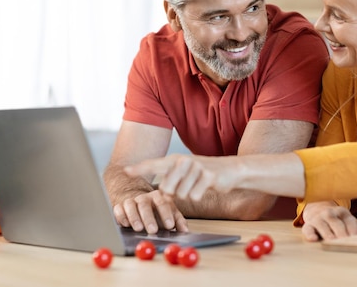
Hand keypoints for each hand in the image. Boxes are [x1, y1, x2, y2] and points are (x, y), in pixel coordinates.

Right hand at [113, 189, 188, 233]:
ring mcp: (131, 200)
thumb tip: (185, 231)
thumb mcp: (169, 212)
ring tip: (139, 228)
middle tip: (153, 230)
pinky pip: (118, 209)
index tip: (170, 225)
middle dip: (149, 218)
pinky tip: (125, 224)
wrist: (136, 199)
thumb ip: (178, 221)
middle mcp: (144, 197)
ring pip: (130, 205)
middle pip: (145, 205)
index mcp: (158, 196)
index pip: (163, 202)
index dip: (166, 214)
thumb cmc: (156, 209)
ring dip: (134, 217)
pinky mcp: (119, 206)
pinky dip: (121, 216)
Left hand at [124, 154, 239, 200]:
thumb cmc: (203, 174)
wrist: (230, 170)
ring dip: (188, 195)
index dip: (140, 169)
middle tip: (185, 188)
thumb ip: (170, 182)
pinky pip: (194, 195)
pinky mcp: (207, 175)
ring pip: (181, 194)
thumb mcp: (185, 175)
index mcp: (175, 160)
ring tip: (197, 186)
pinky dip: (199, 195)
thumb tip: (159, 196)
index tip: (126, 171)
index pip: (154, 164)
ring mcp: (195, 167)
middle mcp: (183, 161)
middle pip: (166, 188)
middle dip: (173, 195)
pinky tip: (205, 187)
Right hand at [301, 201, 356, 241]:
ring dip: (327, 232)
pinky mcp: (308, 225)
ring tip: (331, 240)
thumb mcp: (348, 221)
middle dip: (340, 231)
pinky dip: (310, 234)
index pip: (348, 219)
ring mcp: (318, 218)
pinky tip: (313, 239)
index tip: (355, 236)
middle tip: (344, 240)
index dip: (352, 228)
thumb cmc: (337, 221)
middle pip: (335, 221)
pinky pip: (307, 229)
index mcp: (342, 212)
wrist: (318, 212)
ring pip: (322, 224)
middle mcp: (330, 213)